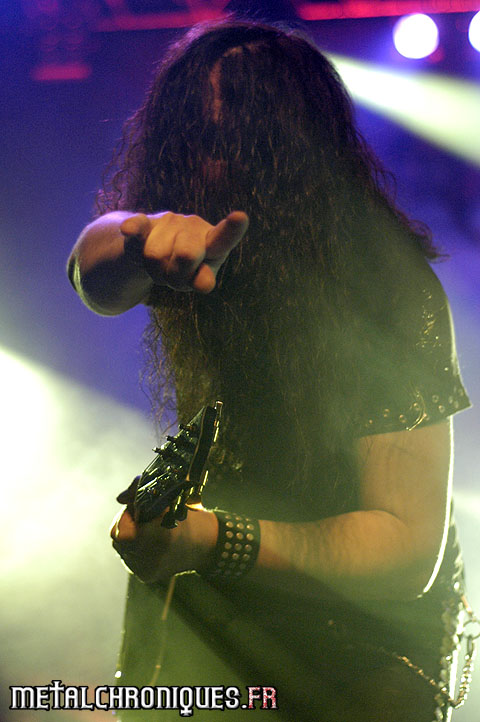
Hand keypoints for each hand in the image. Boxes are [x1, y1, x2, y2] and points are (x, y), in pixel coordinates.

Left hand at [110, 505, 217, 582]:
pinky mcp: (145, 576)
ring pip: (122, 548)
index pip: (120, 531)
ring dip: (130, 535)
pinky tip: (150, 542)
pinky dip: (135, 547)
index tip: (139, 509)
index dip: (126, 516)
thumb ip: (140, 493)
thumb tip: (119, 498)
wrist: (206, 545)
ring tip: (150, 530)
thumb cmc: (188, 517)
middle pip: (117, 538)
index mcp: (157, 539)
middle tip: (145, 517)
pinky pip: (129, 557)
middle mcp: (149, 559)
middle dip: (127, 523)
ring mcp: (146, 570)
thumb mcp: (168, 498)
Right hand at [121, 210, 248, 293]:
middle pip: (185, 256)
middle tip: (176, 273)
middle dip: (176, 275)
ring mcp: (170, 223)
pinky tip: (129, 230)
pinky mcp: (145, 223)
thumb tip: (204, 284)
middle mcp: (194, 227)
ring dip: (156, 271)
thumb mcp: (197, 278)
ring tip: (163, 265)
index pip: (223, 239)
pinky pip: (138, 226)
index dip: (232, 229)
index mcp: (213, 243)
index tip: (240, 217)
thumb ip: (202, 279)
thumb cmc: (186, 269)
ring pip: (156, 257)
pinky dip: (133, 229)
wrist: (156, 253)